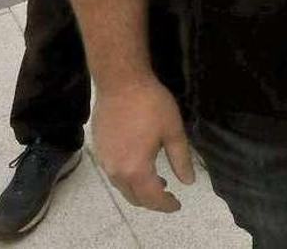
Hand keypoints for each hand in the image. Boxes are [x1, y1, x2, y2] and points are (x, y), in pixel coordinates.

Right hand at [92, 78, 193, 211]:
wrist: (121, 82)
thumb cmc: (151, 104)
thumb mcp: (173, 130)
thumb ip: (181, 159)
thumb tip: (188, 182)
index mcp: (136, 169)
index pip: (152, 197)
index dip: (166, 205)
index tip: (177, 205)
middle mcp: (116, 171)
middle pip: (134, 197)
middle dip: (152, 201)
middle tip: (168, 196)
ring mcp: (104, 161)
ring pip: (122, 187)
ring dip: (139, 189)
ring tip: (157, 182)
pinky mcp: (98, 150)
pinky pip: (114, 173)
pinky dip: (127, 177)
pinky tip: (138, 165)